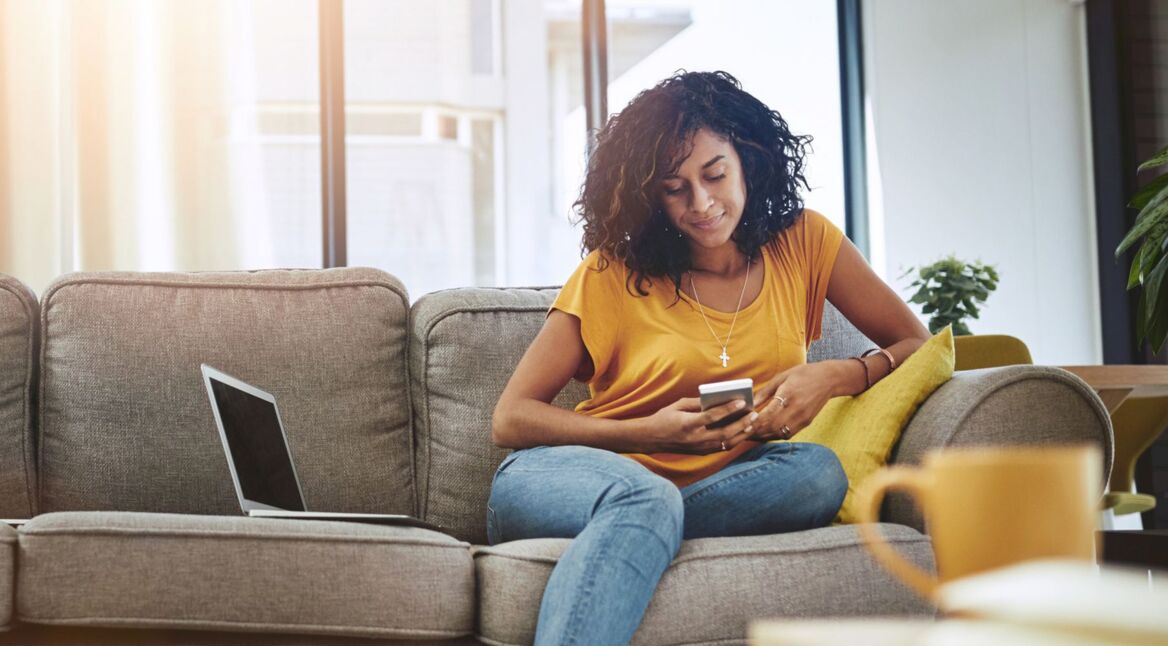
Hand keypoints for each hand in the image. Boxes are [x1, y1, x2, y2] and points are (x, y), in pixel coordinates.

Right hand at [634, 397, 758, 454]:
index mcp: (688, 425)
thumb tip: (717, 399)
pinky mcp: (701, 453)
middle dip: (741, 423)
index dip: (728, 409)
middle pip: (724, 432)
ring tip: (752, 423)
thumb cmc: (664, 418)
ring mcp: (699, 448)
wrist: (652, 438)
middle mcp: (695, 439)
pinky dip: (734, 440)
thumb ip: (697, 403)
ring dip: (742, 433)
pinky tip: (742, 432)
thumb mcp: (678, 405)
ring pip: (726, 443)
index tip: (741, 401)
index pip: (712, 417)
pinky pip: (722, 447)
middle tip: (753, 413)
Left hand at [751, 362, 846, 440]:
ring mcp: (802, 418)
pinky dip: (774, 435)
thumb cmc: (803, 374)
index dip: (755, 422)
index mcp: (788, 394)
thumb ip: (765, 391)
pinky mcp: (806, 423)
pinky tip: (764, 433)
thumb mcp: (782, 377)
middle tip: (742, 432)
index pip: (768, 414)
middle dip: (756, 432)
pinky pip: (787, 434)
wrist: (829, 379)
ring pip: (779, 433)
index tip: (743, 424)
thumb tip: (751, 403)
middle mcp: (796, 409)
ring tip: (750, 435)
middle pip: (772, 427)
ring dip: (764, 436)